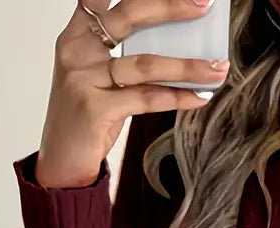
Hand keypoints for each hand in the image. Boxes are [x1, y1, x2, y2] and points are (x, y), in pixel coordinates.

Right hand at [36, 0, 228, 189]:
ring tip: (218, 68)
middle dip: (170, 8)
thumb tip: (175, 44)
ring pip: (145, 64)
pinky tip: (200, 97)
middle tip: (203, 5)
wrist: (61, 161)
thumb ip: (124, 55)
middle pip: (129, 16)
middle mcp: (77, 50)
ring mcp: (84, 79)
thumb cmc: (86, 117)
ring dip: (187, 66)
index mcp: (76, 35)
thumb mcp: (98, 76)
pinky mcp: (95, 108)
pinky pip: (147, 98)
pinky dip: (177, 97)